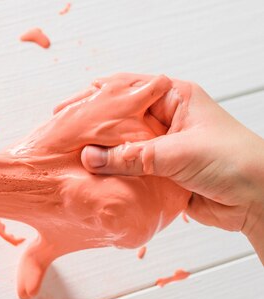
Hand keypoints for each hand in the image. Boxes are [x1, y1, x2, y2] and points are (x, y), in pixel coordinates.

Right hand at [80, 79, 263, 259]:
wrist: (258, 200)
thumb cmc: (235, 161)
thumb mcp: (178, 152)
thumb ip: (131, 156)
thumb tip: (90, 157)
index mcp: (174, 99)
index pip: (127, 90)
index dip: (95, 97)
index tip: (67, 110)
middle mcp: (166, 120)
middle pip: (120, 120)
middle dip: (93, 128)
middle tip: (63, 135)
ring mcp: (162, 148)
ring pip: (122, 148)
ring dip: (101, 156)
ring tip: (71, 159)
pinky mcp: (160, 174)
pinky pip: (129, 172)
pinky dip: (113, 176)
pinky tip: (93, 180)